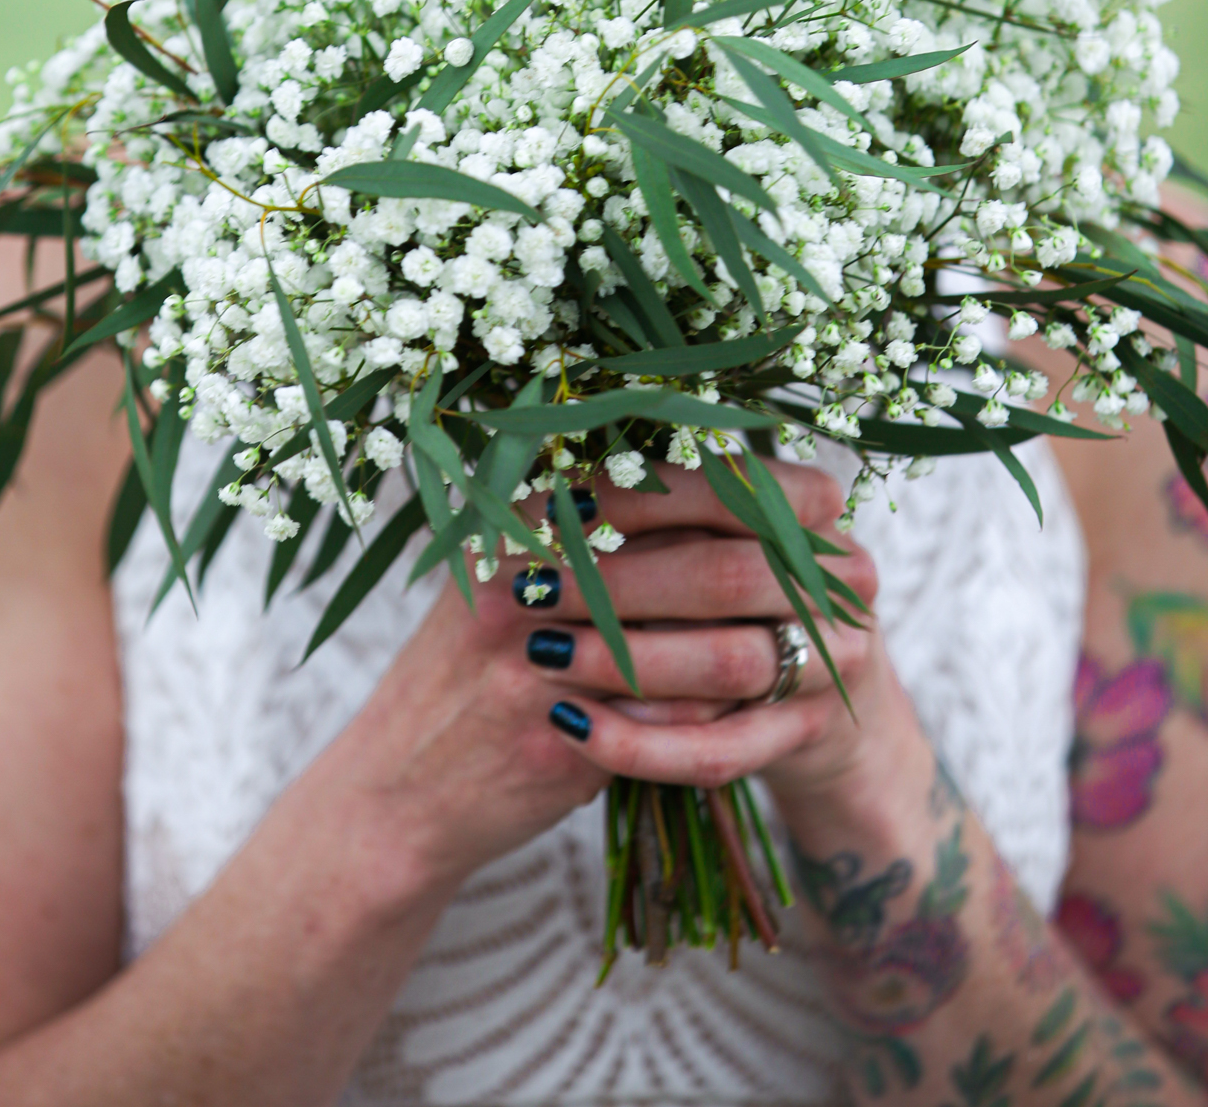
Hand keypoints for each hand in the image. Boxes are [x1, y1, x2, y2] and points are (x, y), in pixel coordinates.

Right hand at [328, 457, 886, 897]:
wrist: (398, 789)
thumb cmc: (473, 667)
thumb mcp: (512, 568)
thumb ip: (597, 519)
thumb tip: (727, 469)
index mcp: (528, 516)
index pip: (677, 479)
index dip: (768, 487)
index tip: (826, 497)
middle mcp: (536, 574)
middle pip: (713, 566)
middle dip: (802, 576)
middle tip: (860, 579)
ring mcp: (548, 661)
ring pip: (719, 654)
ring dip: (784, 656)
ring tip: (824, 647)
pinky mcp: (566, 743)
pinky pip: (692, 732)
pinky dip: (738, 724)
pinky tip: (765, 713)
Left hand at [521, 462, 889, 802]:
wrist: (822, 696)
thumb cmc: (736, 594)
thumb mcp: (709, 538)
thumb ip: (647, 515)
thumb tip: (540, 497)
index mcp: (808, 508)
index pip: (721, 486)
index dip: (632, 497)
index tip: (551, 510)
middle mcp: (838, 578)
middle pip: (721, 575)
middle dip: (616, 583)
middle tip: (531, 589)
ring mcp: (832, 662)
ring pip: (724, 663)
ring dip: (622, 660)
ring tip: (539, 654)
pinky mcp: (805, 735)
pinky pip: (720, 750)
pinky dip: (640, 743)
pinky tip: (571, 725)